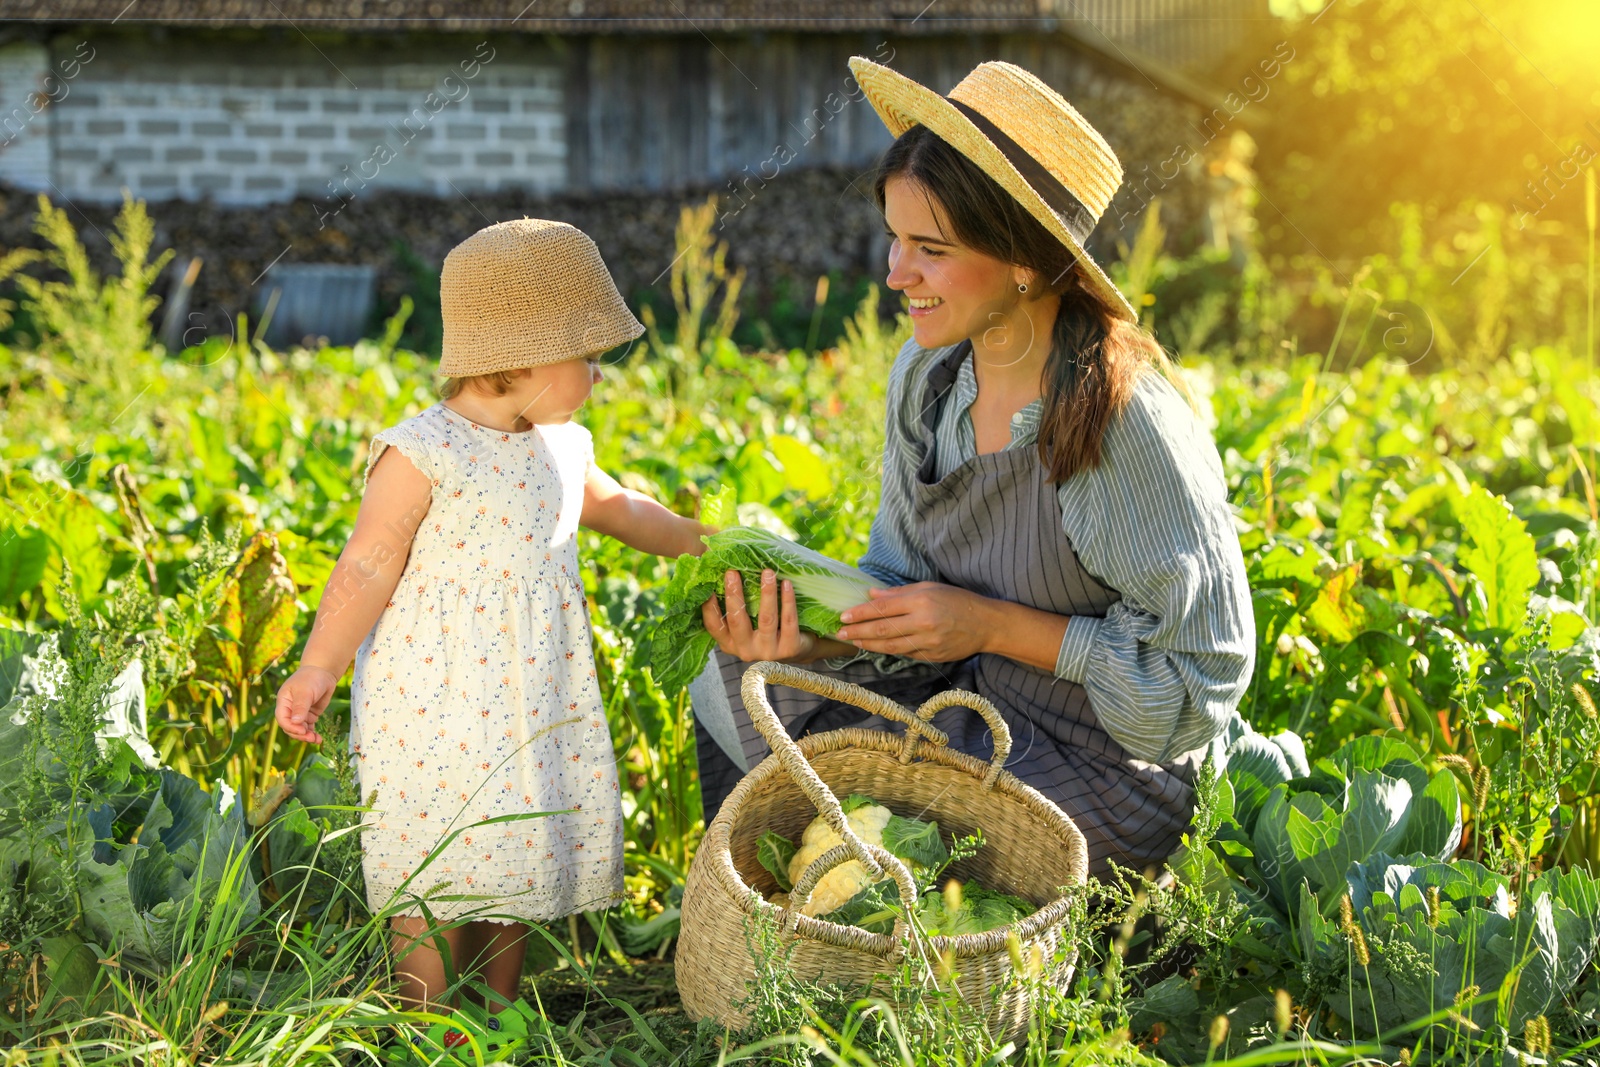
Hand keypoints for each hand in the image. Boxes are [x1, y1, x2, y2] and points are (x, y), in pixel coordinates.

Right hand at [275, 665, 338, 744]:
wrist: (323, 673)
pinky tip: (319, 738)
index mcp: (284, 702)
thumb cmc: (311, 679)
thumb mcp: (305, 691)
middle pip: (290, 727)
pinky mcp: (309, 715)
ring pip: (300, 729)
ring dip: (307, 736)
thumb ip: (300, 706)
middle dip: (300, 734)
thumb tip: (295, 722)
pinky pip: (309, 728)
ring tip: (317, 740)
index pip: (282, 719)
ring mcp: (300, 713)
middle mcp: (290, 709)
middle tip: (312, 738)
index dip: (291, 727)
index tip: (302, 730)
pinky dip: (313, 733)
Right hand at [702, 569, 820, 663]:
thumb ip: (737, 607)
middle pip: (737, 621)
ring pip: (766, 619)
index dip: (710, 608)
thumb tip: (724, 574)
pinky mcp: (789, 649)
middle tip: (732, 572)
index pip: (715, 627)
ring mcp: (768, 651)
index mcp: (730, 644)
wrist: (799, 651)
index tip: (708, 587)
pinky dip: (788, 600)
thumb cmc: (769, 631)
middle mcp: (746, 651)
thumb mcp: (748, 625)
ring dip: (767, 593)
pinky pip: (789, 621)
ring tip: (767, 572)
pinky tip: (786, 584)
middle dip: (734, 595)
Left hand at [833, 581, 995, 662]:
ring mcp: (928, 643)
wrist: (986, 624)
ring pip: (890, 646)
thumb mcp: (929, 587)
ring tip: (853, 641)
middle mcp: (923, 622)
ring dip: (868, 645)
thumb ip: (899, 593)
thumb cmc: (958, 600)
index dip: (861, 613)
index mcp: (921, 601)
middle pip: (882, 630)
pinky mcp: (932, 657)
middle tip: (840, 633)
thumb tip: (871, 594)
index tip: (843, 615)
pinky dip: (888, 650)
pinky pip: (904, 653)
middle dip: (858, 631)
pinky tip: (875, 647)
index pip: (883, 608)